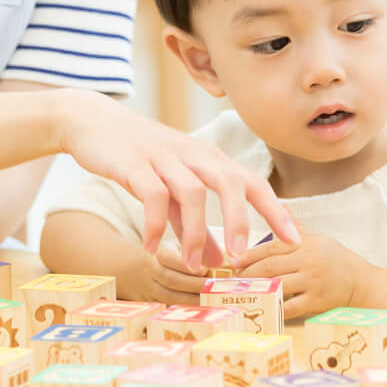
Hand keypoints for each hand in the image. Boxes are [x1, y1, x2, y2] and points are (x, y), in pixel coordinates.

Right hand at [62, 100, 300, 270]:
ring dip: (193, 231)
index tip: (295, 240)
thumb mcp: (171, 191)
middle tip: (240, 259)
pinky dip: (154, 223)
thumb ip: (192, 225)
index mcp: (209, 158)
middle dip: (240, 221)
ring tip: (190, 264)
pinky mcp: (133, 162)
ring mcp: (163, 156)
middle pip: (229, 182)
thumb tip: (217, 261)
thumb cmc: (141, 159)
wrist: (91, 122)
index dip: (275, 210)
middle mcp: (193, 154)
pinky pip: (151, 193)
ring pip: (192, 191)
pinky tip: (151, 246)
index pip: (252, 182)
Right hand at [133, 243, 214, 304]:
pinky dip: (182, 310)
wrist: (125, 268)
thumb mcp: (168, 248)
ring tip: (210, 301)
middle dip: (194, 285)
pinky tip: (198, 310)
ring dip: (191, 300)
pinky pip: (166, 307)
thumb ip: (187, 253)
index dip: (185, 265)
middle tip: (214, 288)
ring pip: (169, 296)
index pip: (169, 258)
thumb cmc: (157, 256)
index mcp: (157, 253)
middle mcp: (151, 271)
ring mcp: (148, 288)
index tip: (204, 269)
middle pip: (171, 279)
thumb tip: (217, 258)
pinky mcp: (148, 302)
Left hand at [235, 231, 371, 320]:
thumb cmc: (337, 260)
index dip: (249, 255)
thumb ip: (295, 227)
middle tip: (231, 280)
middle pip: (269, 267)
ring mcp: (312, 281)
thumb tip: (281, 205)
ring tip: (240, 295)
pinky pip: (289, 307)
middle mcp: (308, 260)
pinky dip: (273, 309)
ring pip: (276, 286)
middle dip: (247, 274)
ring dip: (256, 291)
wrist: (362, 283)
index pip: (271, 247)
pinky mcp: (316, 301)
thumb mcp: (318, 239)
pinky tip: (261, 310)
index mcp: (305, 243)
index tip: (233, 261)